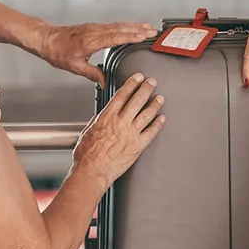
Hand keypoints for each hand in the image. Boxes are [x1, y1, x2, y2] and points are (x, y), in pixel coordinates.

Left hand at [39, 22, 156, 87]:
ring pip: (118, 25)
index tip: (144, 36)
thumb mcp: (75, 67)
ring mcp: (94, 27)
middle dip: (138, 29)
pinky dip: (125, 26)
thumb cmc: (57, 52)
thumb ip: (92, 74)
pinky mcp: (93, 27)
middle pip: (121, 28)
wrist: (46, 38)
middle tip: (153, 31)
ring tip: (148, 28)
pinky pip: (113, 25)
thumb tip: (104, 82)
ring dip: (134, 26)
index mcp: (91, 41)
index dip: (131, 36)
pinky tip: (131, 28)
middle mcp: (94, 31)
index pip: (115, 37)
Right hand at [73, 73, 165, 187]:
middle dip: (146, 88)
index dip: (131, 84)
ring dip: (154, 104)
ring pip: (146, 114)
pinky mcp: (138, 146)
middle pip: (137, 100)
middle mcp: (121, 123)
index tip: (137, 78)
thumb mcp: (88, 132)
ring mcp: (131, 134)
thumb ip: (97, 122)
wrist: (93, 171)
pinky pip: (151, 132)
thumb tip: (100, 117)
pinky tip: (162, 119)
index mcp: (107, 117)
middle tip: (152, 82)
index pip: (122, 95)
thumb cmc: (87, 155)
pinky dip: (158, 124)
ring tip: (160, 98)